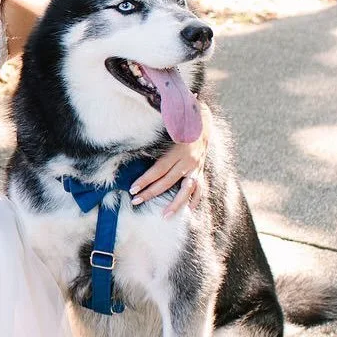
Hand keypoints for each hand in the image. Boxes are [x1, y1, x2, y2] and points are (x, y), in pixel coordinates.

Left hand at [130, 102, 210, 216]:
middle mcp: (187, 161)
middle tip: (136, 201)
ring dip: (175, 203)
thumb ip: (153, 138)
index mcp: (177, 150)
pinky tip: (189, 210)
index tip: (133, 189)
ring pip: (186, 190)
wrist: (203, 121)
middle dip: (150, 193)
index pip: (158, 170)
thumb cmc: (179, 123)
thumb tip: (134, 146)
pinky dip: (195, 200)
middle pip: (167, 182)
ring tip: (164, 215)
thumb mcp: (167, 128)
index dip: (145, 180)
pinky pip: (200, 188)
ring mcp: (196, 167)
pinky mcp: (201, 170)